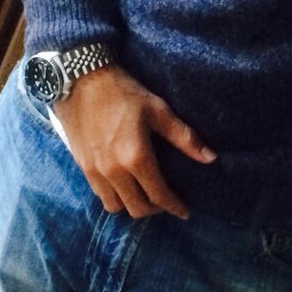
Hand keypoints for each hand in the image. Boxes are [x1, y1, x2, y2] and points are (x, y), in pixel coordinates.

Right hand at [54, 65, 215, 219]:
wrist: (81, 80)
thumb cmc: (123, 92)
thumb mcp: (158, 110)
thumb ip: (184, 138)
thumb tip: (210, 158)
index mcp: (135, 157)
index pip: (159, 195)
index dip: (174, 207)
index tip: (184, 211)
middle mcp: (114, 171)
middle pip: (137, 208)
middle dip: (155, 209)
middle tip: (165, 200)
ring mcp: (95, 171)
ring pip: (115, 206)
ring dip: (132, 205)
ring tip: (142, 194)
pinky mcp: (82, 167)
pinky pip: (100, 194)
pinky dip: (114, 196)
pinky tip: (123, 185)